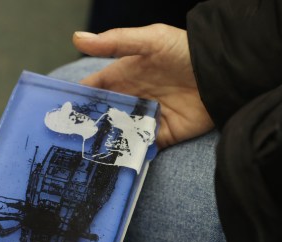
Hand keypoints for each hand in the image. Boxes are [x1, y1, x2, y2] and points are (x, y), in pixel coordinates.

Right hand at [73, 24, 213, 148]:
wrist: (220, 74)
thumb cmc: (184, 51)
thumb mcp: (150, 40)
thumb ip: (115, 42)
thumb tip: (77, 38)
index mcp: (126, 75)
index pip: (96, 89)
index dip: (79, 98)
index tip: (61, 112)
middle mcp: (134, 98)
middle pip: (105, 115)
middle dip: (89, 127)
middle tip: (69, 141)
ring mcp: (148, 118)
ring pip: (121, 134)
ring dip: (108, 144)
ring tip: (87, 156)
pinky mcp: (165, 135)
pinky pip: (144, 148)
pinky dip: (132, 154)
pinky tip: (117, 162)